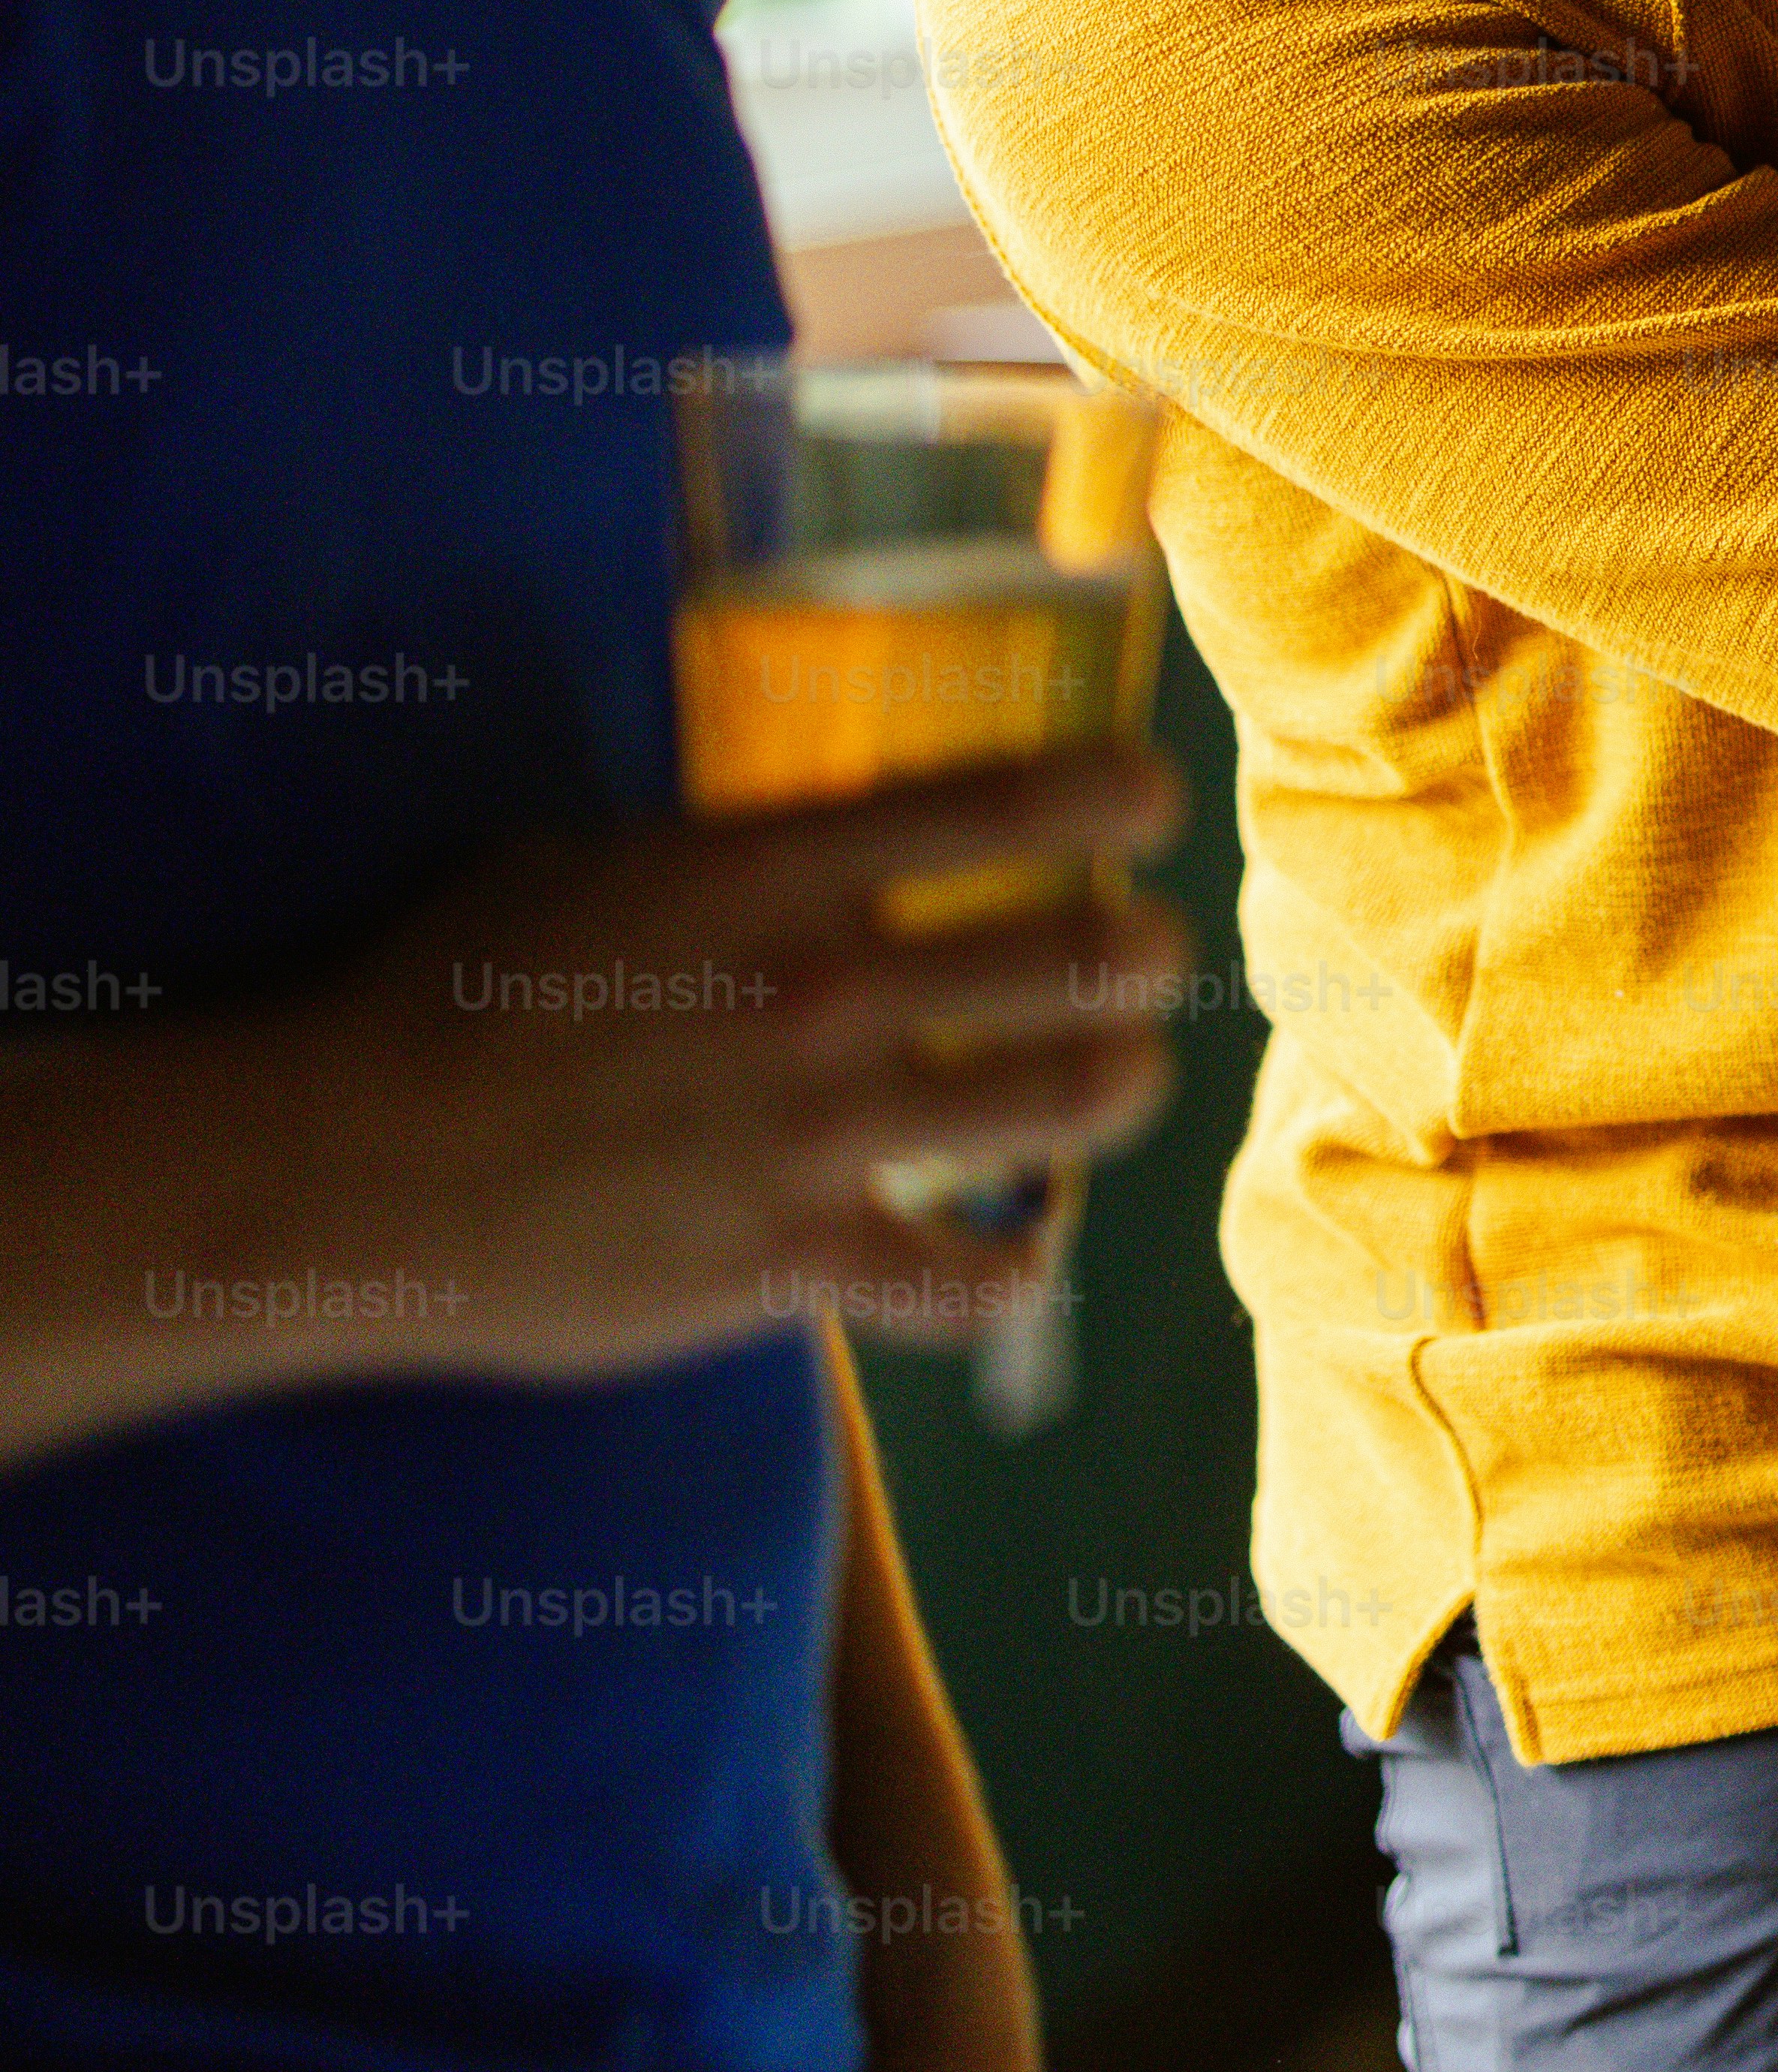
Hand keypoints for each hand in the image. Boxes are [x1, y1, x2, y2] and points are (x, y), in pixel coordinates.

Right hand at [276, 743, 1192, 1379]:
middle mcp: (827, 992)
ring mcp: (820, 1133)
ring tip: (1113, 1074)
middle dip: (1145, 954)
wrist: (337, 1172)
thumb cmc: (435, 998)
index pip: (1015, 800)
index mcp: (773, 873)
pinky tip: (1006, 1247)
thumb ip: (726, 860)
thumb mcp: (588, 869)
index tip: (1147, 801)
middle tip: (1139, 958)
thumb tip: (819, 855)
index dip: (1121, 792)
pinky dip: (1012, 1266)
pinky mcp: (792, 1263)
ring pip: (1077, 1100)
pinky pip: (974, 1279)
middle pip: (1089, 957)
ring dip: (1120, 1082)